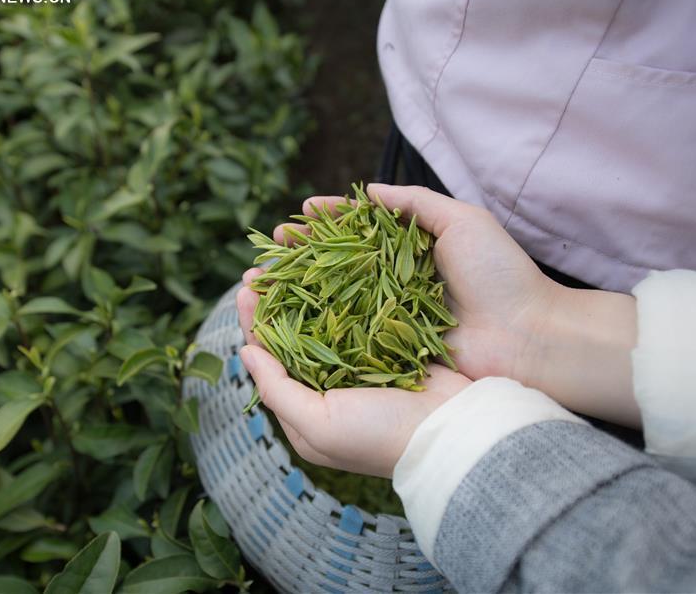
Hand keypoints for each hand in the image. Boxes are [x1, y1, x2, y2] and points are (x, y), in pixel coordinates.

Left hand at [237, 268, 471, 477]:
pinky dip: (343, 292)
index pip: (269, 361)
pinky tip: (331, 267)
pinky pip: (358, 315)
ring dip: (304, 291)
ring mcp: (360, 365)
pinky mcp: (388, 346)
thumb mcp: (317, 425)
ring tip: (288, 259)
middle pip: (292, 336)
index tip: (246, 289)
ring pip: (323, 321)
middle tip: (260, 267)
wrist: (451, 432)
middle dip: (274, 302)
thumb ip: (277, 389)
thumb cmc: (379, 436)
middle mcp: (330, 387)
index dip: (255, 324)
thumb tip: (244, 352)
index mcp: (307, 411)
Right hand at [250, 184, 640, 427]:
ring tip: (266, 276)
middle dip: (304, 251)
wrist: (527, 337)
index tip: (301, 212)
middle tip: (273, 243)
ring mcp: (392, 314)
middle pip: (340, 260)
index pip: (361, 227)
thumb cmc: (500, 275)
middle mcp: (396, 279)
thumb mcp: (463, 221)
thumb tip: (367, 190)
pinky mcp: (391, 346)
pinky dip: (318, 322)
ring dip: (300, 285)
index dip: (330, 219)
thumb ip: (415, 202)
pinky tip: (288, 314)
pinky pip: (350, 331)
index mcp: (413, 247)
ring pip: (337, 294)